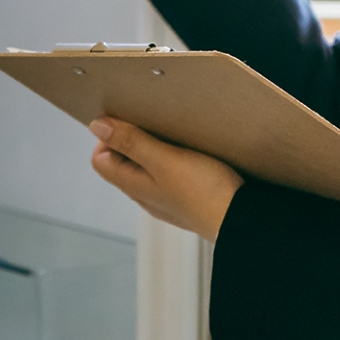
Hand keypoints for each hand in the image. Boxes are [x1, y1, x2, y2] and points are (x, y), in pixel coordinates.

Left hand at [89, 116, 242, 242]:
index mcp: (134, 186)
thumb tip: (97, 126)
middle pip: (123, 163)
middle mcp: (146, 195)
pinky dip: (173, 159)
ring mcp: (167, 199)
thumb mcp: (164, 160)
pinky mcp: (188, 198)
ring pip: (148, 168)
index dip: (108, 138)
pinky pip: (170, 175)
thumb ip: (131, 143)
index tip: (127, 120)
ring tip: (173, 133)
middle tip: (152, 121)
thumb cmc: (203, 191)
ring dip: (154, 147)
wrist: (242, 219)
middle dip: (131, 139)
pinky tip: (192, 150)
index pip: (101, 160)